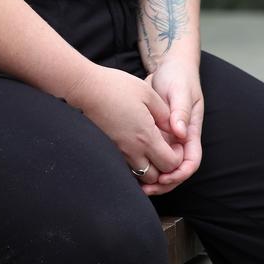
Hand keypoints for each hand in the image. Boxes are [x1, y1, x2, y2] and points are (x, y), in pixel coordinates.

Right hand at [66, 64, 183, 179]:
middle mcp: (133, 151)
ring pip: (140, 175)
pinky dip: (134, 163)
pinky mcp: (108, 149)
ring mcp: (118, 152)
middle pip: (156, 177)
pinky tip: (134, 145)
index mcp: (146, 137)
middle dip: (164, 167)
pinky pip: (125, 167)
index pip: (170, 164)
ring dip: (149, 167)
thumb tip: (175, 130)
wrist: (85, 88)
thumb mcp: (148, 94)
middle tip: (164, 149)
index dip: (178, 157)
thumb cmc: (117, 87)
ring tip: (149, 148)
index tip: (175, 143)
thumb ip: (165, 114)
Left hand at [139, 58, 203, 195]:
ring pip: (164, 164)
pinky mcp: (156, 132)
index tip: (166, 178)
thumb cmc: (178, 76)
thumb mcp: (180, 90)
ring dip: (154, 177)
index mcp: (190, 130)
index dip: (180, 172)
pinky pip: (152, 153)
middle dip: (166, 183)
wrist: (169, 65)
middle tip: (148, 189)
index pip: (191, 160)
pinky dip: (145, 163)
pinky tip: (132, 169)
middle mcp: (181, 137)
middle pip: (178, 169)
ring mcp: (168, 137)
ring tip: (139, 186)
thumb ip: (180, 111)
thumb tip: (179, 133)